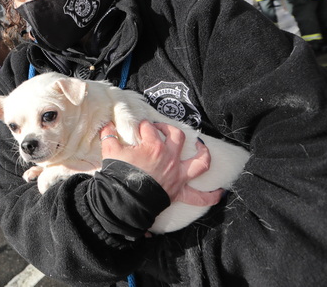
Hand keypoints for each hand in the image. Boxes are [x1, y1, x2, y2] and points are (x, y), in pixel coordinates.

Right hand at [100, 121, 223, 206]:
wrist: (125, 201)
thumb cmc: (119, 176)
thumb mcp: (110, 152)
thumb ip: (109, 136)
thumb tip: (107, 127)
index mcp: (153, 146)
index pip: (149, 128)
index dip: (142, 126)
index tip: (137, 128)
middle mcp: (169, 158)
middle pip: (176, 136)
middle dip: (169, 129)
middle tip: (159, 129)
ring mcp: (177, 174)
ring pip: (199, 162)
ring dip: (204, 154)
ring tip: (202, 147)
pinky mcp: (179, 191)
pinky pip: (199, 196)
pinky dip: (210, 196)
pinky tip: (219, 193)